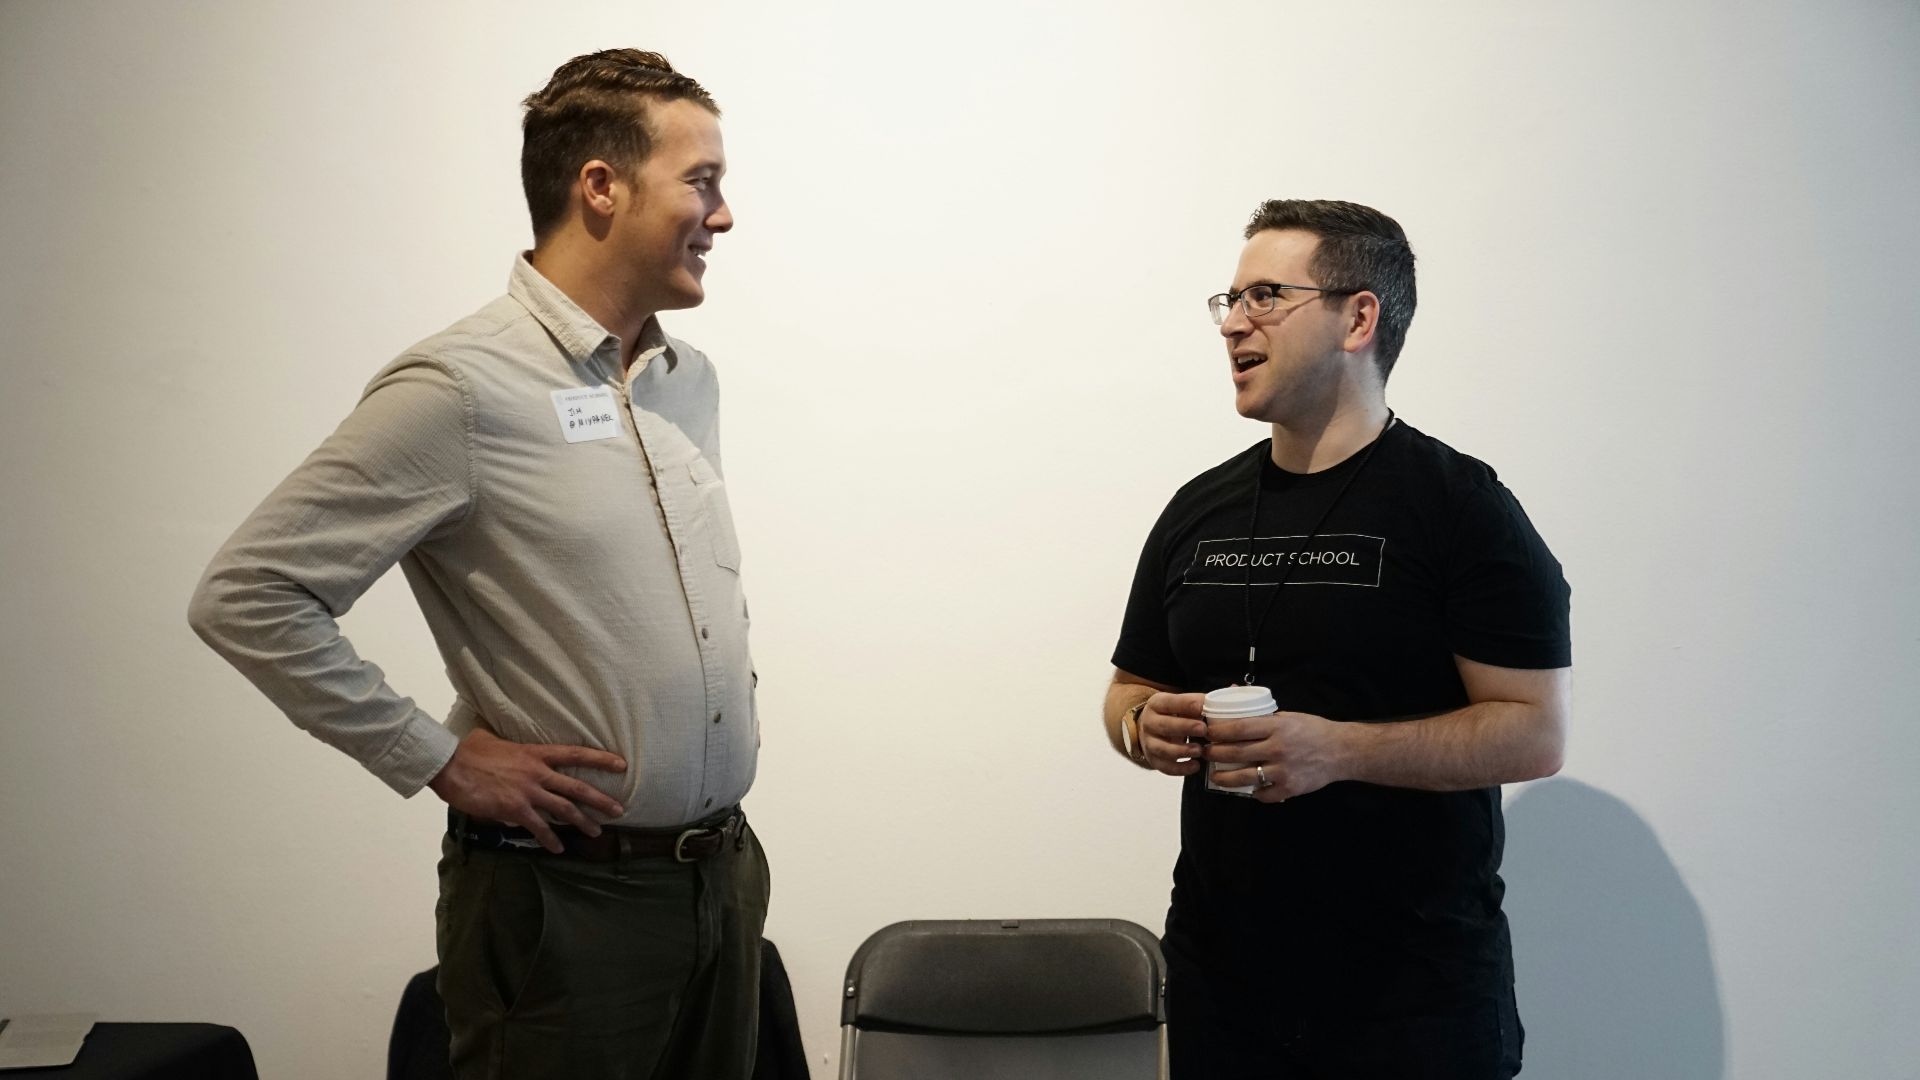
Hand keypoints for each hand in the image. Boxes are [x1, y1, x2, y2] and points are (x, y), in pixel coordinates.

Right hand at [427, 728, 627, 852]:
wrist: (450, 765)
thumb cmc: (469, 751)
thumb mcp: (494, 740)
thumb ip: (509, 749)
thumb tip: (507, 753)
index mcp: (536, 753)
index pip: (575, 753)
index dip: (600, 759)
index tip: (621, 765)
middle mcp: (537, 772)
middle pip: (577, 786)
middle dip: (600, 800)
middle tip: (619, 810)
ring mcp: (527, 792)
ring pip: (564, 809)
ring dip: (582, 822)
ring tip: (596, 832)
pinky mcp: (514, 809)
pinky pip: (538, 827)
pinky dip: (550, 840)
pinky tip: (558, 848)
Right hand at [1137, 692, 1208, 776]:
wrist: (1152, 729)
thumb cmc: (1172, 715)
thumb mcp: (1179, 704)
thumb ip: (1195, 704)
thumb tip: (1215, 705)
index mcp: (1156, 704)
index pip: (1168, 703)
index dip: (1185, 704)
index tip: (1201, 707)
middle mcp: (1149, 723)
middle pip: (1164, 725)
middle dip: (1185, 727)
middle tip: (1203, 729)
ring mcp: (1149, 743)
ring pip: (1162, 749)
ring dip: (1182, 750)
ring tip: (1199, 750)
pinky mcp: (1153, 760)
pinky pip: (1165, 767)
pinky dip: (1180, 768)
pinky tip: (1195, 766)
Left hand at [1202, 711, 1344, 802]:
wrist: (1341, 751)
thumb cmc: (1312, 730)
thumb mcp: (1288, 716)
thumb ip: (1262, 714)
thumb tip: (1232, 693)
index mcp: (1277, 727)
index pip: (1238, 728)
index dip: (1218, 732)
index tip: (1206, 733)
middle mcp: (1278, 748)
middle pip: (1236, 753)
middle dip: (1215, 754)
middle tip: (1205, 753)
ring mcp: (1283, 770)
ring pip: (1244, 776)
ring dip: (1224, 778)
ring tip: (1215, 776)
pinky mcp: (1289, 788)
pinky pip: (1263, 793)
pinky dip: (1253, 792)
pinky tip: (1247, 788)